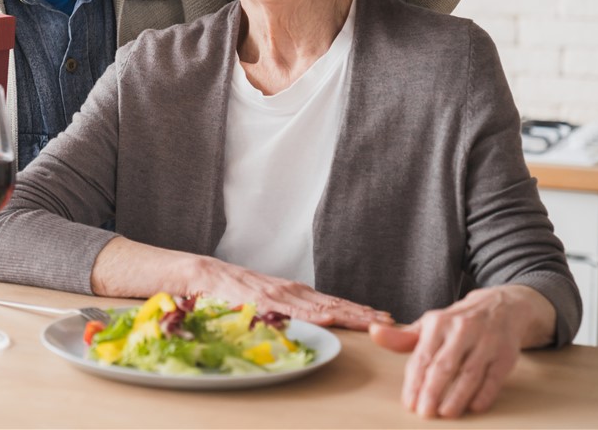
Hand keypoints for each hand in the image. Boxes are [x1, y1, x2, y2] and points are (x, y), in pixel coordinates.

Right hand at [204, 261, 392, 330]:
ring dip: (350, 315)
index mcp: (294, 291)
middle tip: (391, 321)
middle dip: (364, 314)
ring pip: (322, 307)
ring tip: (374, 322)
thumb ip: (286, 308)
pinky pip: (293, 310)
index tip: (382, 316)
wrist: (206, 275)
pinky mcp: (265, 301)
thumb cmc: (234, 290)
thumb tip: (308, 321)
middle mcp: (292, 290)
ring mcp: (280, 294)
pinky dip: (314, 315)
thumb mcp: (266, 298)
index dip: (358, 310)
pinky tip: (330, 320)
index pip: (333, 302)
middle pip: (335, 304)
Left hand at [369, 285, 554, 418]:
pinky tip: (473, 407)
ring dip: (457, 397)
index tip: (409, 403)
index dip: (415, 382)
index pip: (423, 356)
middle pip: (444, 366)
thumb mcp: (430, 325)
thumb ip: (403, 337)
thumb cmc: (457, 322)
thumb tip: (374, 333)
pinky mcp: (506, 355)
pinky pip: (494, 378)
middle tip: (424, 413)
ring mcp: (486, 342)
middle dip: (432, 391)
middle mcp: (462, 331)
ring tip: (445, 414)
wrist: (500, 307)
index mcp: (439, 323)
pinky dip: (484, 394)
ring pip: (469, 374)